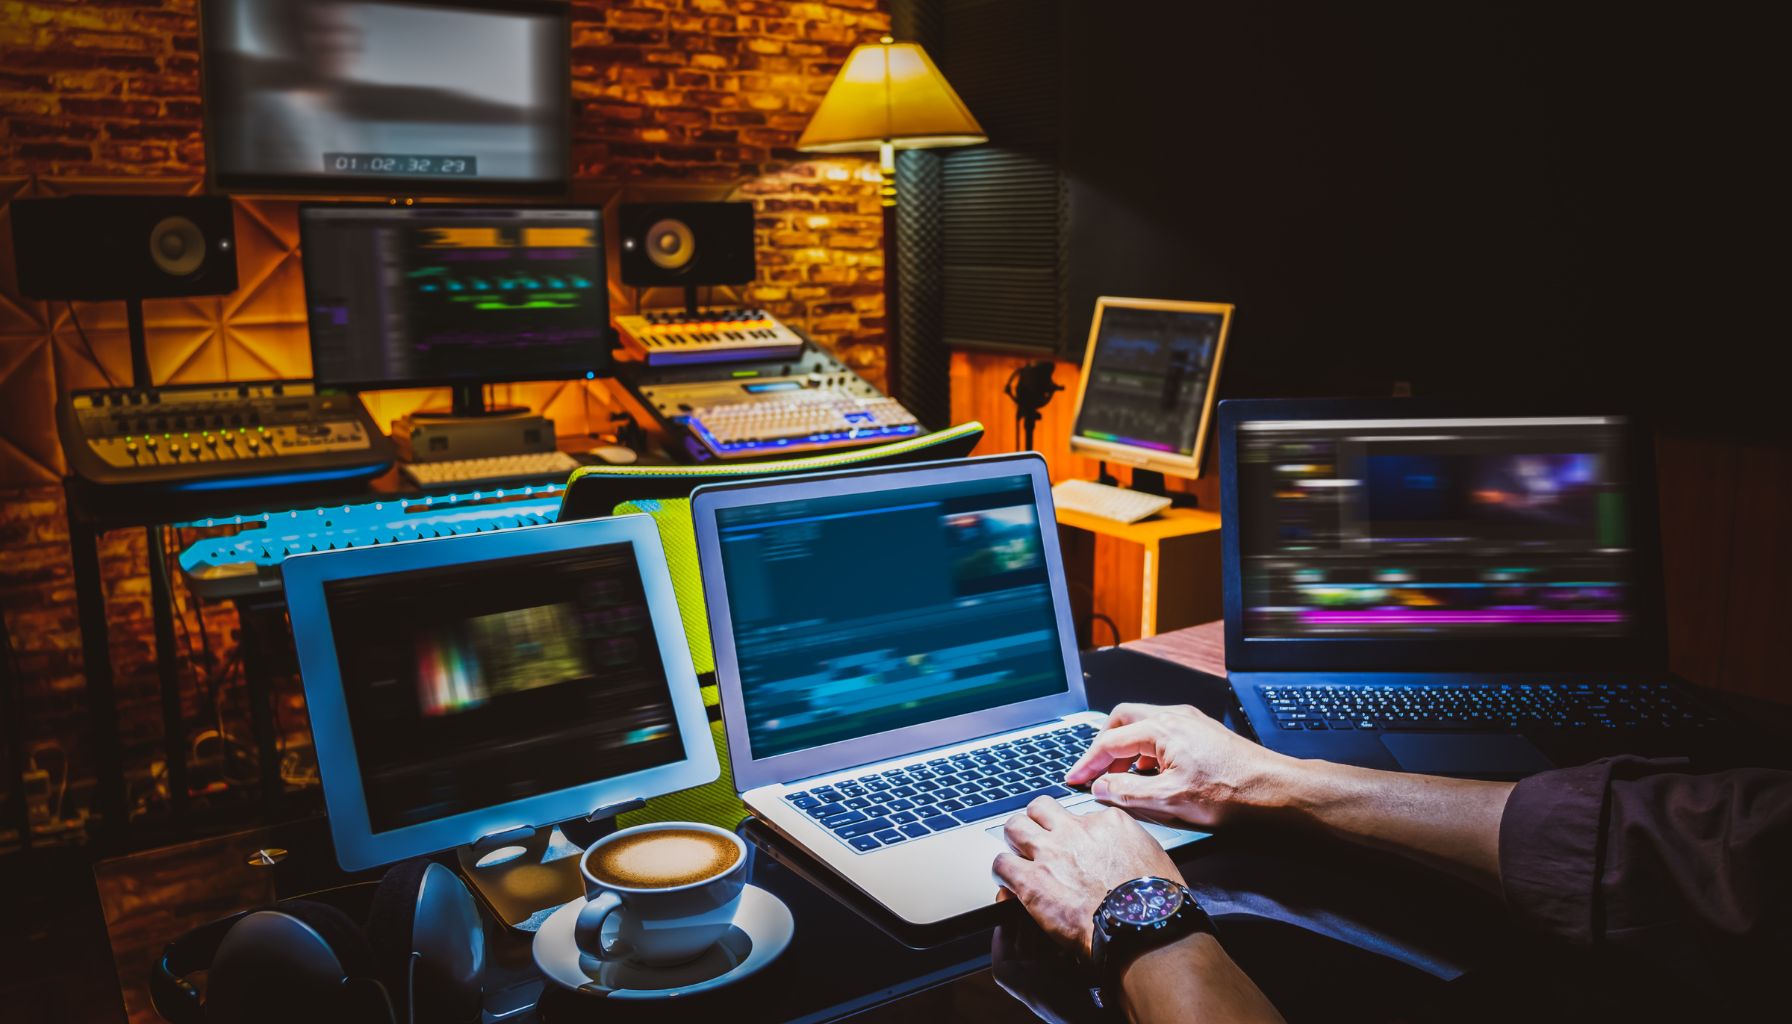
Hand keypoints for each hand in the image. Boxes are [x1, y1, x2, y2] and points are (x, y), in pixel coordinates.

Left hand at [992, 796, 1182, 958]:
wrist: (1142, 928)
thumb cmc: (1154, 903)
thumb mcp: (1152, 857)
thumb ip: (1128, 846)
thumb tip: (1120, 854)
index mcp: (1108, 822)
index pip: (1078, 813)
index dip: (1073, 831)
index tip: (1074, 845)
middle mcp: (1076, 831)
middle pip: (1040, 808)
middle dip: (1037, 822)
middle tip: (1039, 839)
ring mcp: (1051, 853)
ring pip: (1014, 826)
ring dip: (1015, 841)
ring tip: (1018, 855)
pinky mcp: (1032, 881)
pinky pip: (1002, 864)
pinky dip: (1003, 872)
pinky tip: (1009, 883)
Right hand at [1065, 703, 1296, 829]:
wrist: (1272, 788)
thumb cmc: (1228, 793)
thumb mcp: (1169, 800)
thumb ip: (1128, 792)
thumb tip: (1100, 788)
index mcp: (1160, 729)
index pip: (1109, 742)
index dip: (1087, 763)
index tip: (1075, 779)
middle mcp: (1173, 716)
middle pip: (1122, 720)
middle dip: (1103, 745)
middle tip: (1094, 770)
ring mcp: (1189, 720)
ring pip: (1143, 724)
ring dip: (1125, 747)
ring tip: (1120, 776)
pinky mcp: (1201, 730)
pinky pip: (1161, 731)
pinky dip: (1146, 748)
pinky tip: (1151, 773)